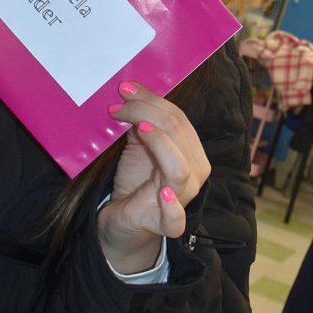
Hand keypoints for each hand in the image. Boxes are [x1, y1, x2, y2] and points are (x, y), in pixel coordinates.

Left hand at [99, 81, 211, 273]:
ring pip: (180, 168)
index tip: (124, 89)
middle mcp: (195, 173)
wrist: (124, 219)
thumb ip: (141, 122)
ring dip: (160, 144)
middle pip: (179, 135)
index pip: (178, 119)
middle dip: (147, 113)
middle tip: (118, 106)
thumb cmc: (136, 180)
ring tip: (141, 129)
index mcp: (192, 151)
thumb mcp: (139, 146)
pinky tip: (161, 191)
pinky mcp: (164, 224)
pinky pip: (176, 219)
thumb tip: (129, 92)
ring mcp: (182, 199)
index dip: (152, 100)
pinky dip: (171, 205)